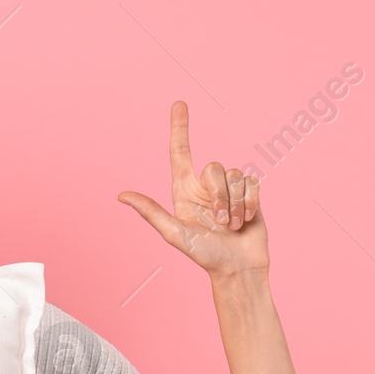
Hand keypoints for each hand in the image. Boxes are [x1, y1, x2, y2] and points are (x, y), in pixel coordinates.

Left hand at [117, 100, 268, 276]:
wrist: (238, 270)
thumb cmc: (204, 256)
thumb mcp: (174, 233)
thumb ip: (150, 212)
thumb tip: (121, 195)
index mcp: (184, 190)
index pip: (180, 152)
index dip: (180, 127)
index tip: (179, 103)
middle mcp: (205, 186)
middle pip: (214, 166)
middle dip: (220, 195)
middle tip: (220, 222)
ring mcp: (228, 189)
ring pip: (235, 174)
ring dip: (236, 203)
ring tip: (232, 226)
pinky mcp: (250, 194)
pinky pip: (253, 182)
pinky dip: (251, 203)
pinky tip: (247, 220)